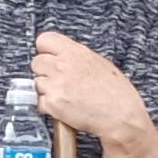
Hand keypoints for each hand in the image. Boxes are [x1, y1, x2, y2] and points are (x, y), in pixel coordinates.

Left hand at [29, 31, 148, 143]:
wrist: (121, 117)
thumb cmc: (117, 93)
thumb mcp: (100, 63)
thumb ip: (77, 57)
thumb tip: (63, 56)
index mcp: (76, 52)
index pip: (44, 40)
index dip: (46, 51)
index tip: (51, 58)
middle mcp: (63, 65)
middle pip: (36, 62)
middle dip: (45, 72)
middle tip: (58, 81)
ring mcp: (56, 84)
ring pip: (37, 83)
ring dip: (46, 90)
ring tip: (65, 96)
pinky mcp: (53, 103)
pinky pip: (39, 102)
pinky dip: (49, 107)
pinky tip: (64, 107)